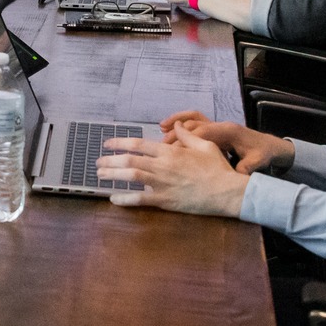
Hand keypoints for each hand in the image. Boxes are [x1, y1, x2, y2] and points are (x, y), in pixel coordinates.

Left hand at [98, 121, 250, 216]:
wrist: (227, 192)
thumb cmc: (218, 168)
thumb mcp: (205, 145)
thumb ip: (186, 135)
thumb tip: (175, 125)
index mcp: (170, 151)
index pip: (138, 144)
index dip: (120, 142)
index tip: (108, 143)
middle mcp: (163, 166)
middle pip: (129, 159)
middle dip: (110, 160)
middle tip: (97, 162)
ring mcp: (163, 184)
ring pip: (130, 176)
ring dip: (112, 175)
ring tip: (100, 175)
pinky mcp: (166, 200)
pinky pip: (140, 199)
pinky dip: (125, 199)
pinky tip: (113, 198)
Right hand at [159, 111, 294, 174]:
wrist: (270, 146)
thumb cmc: (262, 153)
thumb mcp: (256, 161)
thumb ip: (244, 167)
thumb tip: (236, 175)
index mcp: (229, 132)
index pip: (203, 133)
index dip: (187, 140)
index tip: (173, 150)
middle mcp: (220, 125)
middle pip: (194, 125)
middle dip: (177, 133)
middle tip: (161, 144)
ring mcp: (217, 126)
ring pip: (193, 120)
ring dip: (177, 123)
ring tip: (161, 129)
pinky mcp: (215, 130)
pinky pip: (195, 122)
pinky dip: (182, 123)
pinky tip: (170, 129)